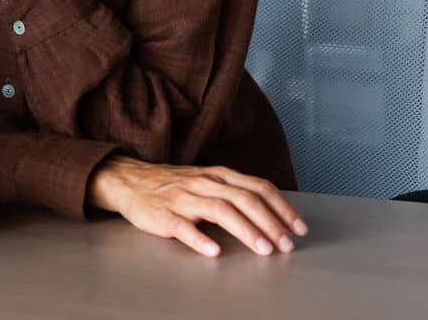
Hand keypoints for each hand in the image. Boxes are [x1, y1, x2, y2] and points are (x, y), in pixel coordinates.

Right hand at [86, 154, 307, 257]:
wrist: (129, 181)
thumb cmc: (173, 185)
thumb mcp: (207, 181)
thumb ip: (235, 193)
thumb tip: (272, 215)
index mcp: (217, 175)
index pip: (257, 187)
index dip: (281, 207)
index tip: (298, 228)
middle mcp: (203, 183)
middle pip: (243, 199)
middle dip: (269, 222)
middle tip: (286, 245)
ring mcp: (182, 198)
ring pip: (219, 210)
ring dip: (245, 230)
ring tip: (263, 249)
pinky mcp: (163, 214)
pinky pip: (183, 226)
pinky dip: (200, 239)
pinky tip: (214, 251)